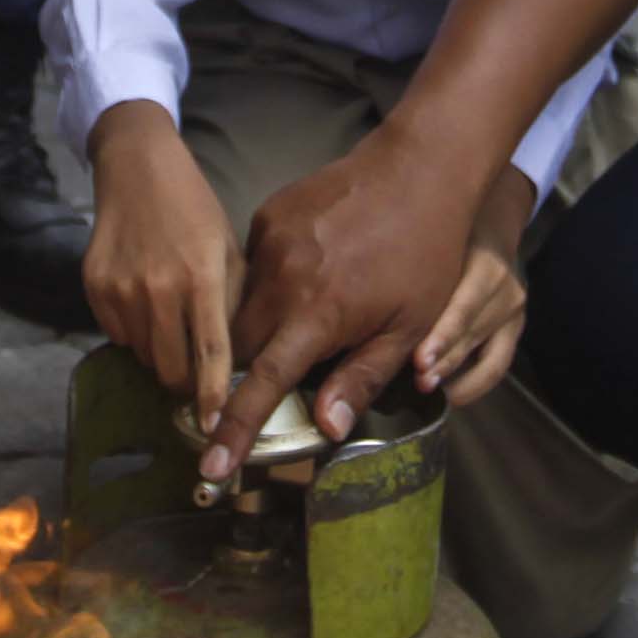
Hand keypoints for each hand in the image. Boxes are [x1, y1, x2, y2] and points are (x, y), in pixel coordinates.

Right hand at [82, 107, 237, 428]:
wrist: (137, 169)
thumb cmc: (194, 210)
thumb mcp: (229, 250)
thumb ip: (231, 305)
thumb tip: (234, 361)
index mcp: (202, 277)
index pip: (210, 354)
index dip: (211, 397)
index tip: (214, 427)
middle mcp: (159, 287)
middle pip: (170, 368)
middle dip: (185, 381)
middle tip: (195, 373)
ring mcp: (121, 288)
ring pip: (142, 355)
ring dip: (158, 354)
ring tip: (168, 324)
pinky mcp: (94, 286)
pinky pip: (116, 335)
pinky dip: (132, 333)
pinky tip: (143, 303)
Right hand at [207, 121, 485, 481]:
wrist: (419, 169)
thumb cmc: (424, 253)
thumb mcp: (408, 327)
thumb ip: (361, 378)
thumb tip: (325, 427)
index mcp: (317, 314)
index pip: (262, 386)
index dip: (235, 432)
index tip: (213, 468)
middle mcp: (281, 279)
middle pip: (240, 347)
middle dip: (251, 370)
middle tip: (285, 372)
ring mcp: (270, 243)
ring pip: (245, 306)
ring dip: (265, 324)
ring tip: (315, 309)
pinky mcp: (267, 216)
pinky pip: (254, 267)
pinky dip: (273, 283)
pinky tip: (313, 271)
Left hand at [412, 176, 536, 405]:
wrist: (488, 221)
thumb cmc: (444, 232)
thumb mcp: (432, 239)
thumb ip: (407, 267)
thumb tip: (364, 304)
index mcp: (483, 261)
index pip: (464, 306)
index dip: (442, 336)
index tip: (419, 360)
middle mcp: (503, 286)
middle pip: (472, 331)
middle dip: (444, 358)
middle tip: (419, 380)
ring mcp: (512, 308)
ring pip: (488, 352)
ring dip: (457, 374)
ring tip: (427, 386)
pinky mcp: (514, 326)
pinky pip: (498, 364)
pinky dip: (475, 382)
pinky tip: (450, 394)